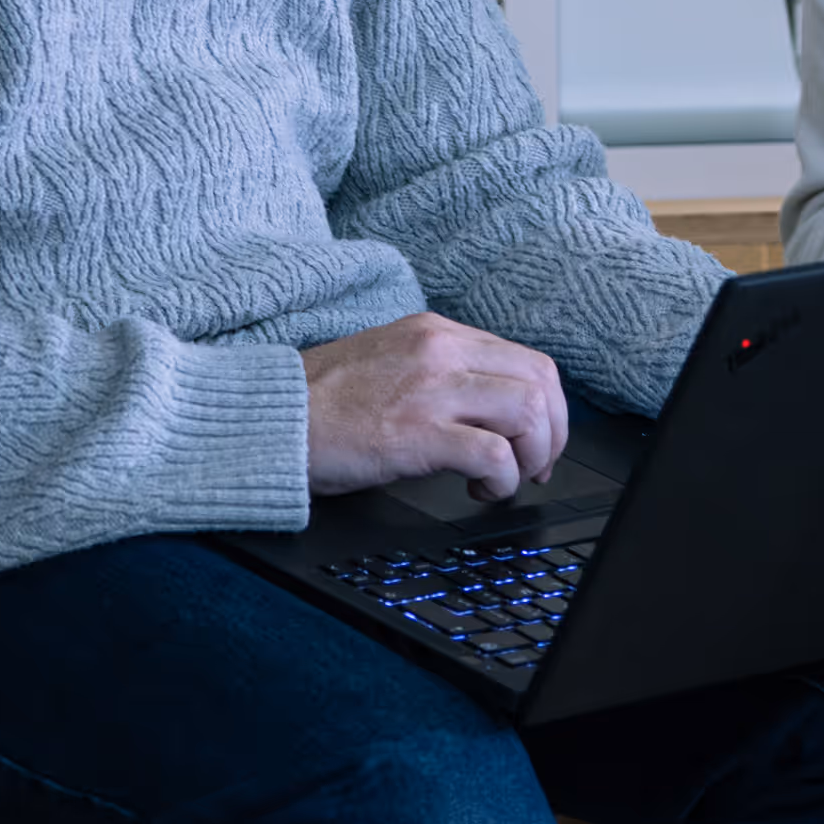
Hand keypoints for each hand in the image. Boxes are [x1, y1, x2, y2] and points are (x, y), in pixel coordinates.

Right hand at [305, 311, 572, 499]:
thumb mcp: (393, 364)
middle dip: (553, 434)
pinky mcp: (417, 433)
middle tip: (536, 468)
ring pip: (529, 412)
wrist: (271, 418)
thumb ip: (441, 374)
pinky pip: (494, 455)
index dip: (548, 409)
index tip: (539, 443)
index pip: (527, 360)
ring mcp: (431, 389)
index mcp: (437, 333)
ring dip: (531, 456)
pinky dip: (501, 479)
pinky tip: (478, 490)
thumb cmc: (322, 402)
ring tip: (505, 479)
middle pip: (541, 382)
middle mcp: (441, 350)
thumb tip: (490, 411)